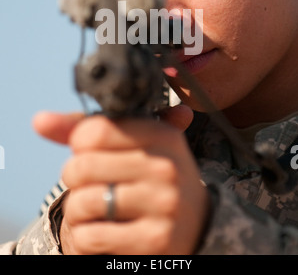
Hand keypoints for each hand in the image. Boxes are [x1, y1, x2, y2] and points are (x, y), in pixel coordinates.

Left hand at [33, 106, 210, 254]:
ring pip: (82, 202)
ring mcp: (163, 205)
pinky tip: (101, 227)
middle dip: (74, 176)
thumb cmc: (151, 174)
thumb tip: (40, 120)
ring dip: (76, 207)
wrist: (195, 221)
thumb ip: (86, 128)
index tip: (88, 150)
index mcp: (161, 135)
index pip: (94, 130)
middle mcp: (166, 168)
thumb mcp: (132, 143)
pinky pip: (90, 236)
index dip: (79, 142)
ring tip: (92, 205)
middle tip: (86, 181)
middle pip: (82, 166)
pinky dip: (83, 235)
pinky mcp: (154, 240)